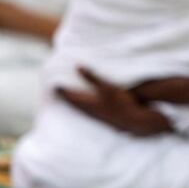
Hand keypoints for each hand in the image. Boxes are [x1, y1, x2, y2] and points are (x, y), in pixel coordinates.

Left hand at [57, 67, 172, 136]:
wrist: (135, 122)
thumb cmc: (121, 103)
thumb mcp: (107, 87)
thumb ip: (92, 77)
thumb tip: (77, 66)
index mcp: (88, 103)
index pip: (70, 96)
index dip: (61, 90)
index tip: (52, 85)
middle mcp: (91, 111)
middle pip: (73, 104)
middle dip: (65, 98)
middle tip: (57, 93)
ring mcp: (98, 116)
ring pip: (81, 110)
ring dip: (74, 104)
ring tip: (69, 100)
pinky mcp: (106, 119)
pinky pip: (89, 113)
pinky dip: (84, 108)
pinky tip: (88, 108)